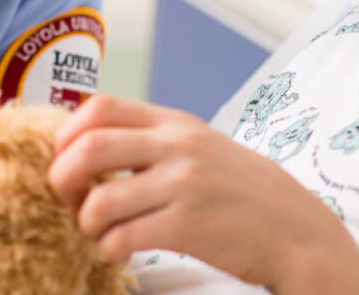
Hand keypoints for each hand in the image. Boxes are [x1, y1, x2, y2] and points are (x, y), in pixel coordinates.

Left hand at [47, 95, 358, 292]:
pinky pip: (123, 237)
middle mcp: (177, 147)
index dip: (66, 135)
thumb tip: (86, 143)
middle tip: (68, 200)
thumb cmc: (240, 191)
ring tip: (100, 232)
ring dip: (86, 223)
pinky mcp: (189, 226)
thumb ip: (152, 139)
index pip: (98, 107)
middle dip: (62, 179)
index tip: (66, 161)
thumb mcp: (200, 146)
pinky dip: (110, 248)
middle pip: (87, 148)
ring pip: (99, 201)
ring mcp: (184, 186)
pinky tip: (121, 251)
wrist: (297, 229)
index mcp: (174, 122)